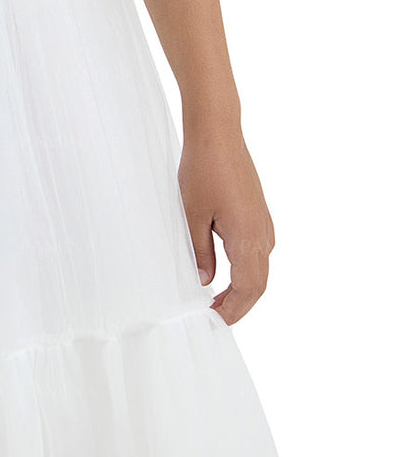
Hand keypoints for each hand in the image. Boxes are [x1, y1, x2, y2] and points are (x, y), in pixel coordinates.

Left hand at [178, 129, 275, 325]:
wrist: (218, 133)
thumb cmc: (203, 169)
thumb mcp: (192, 216)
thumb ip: (200, 252)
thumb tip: (206, 282)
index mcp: (249, 237)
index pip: (248, 289)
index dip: (233, 311)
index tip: (214, 322)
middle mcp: (263, 233)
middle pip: (258, 284)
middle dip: (237, 305)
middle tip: (212, 317)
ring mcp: (263, 223)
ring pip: (259, 269)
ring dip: (241, 289)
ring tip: (216, 301)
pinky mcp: (258, 214)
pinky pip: (257, 252)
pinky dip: (244, 270)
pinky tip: (225, 274)